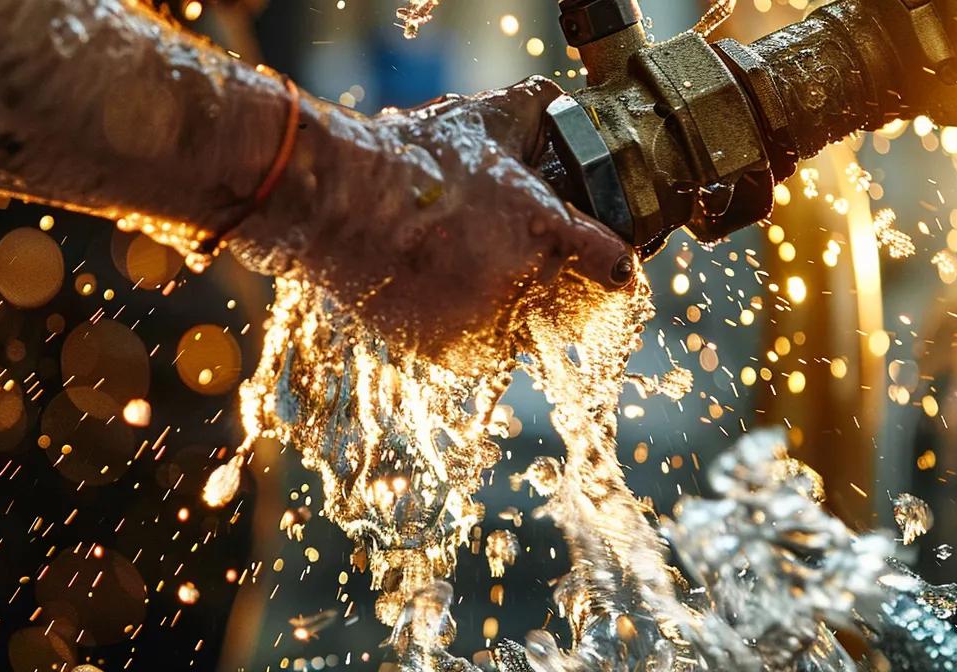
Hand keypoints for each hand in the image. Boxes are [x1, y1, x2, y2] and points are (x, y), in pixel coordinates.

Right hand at [230, 76, 635, 359]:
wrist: (341, 204)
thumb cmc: (412, 158)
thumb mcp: (483, 118)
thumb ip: (538, 111)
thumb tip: (563, 110)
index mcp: (549, 231)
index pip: (616, 264)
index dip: (611, 256)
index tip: (603, 255)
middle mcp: (527, 286)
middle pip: (576, 304)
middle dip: (559, 281)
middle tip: (519, 254)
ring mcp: (488, 324)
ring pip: (528, 330)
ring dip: (515, 308)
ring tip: (474, 269)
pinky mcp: (451, 350)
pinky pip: (483, 347)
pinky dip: (472, 325)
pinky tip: (444, 287)